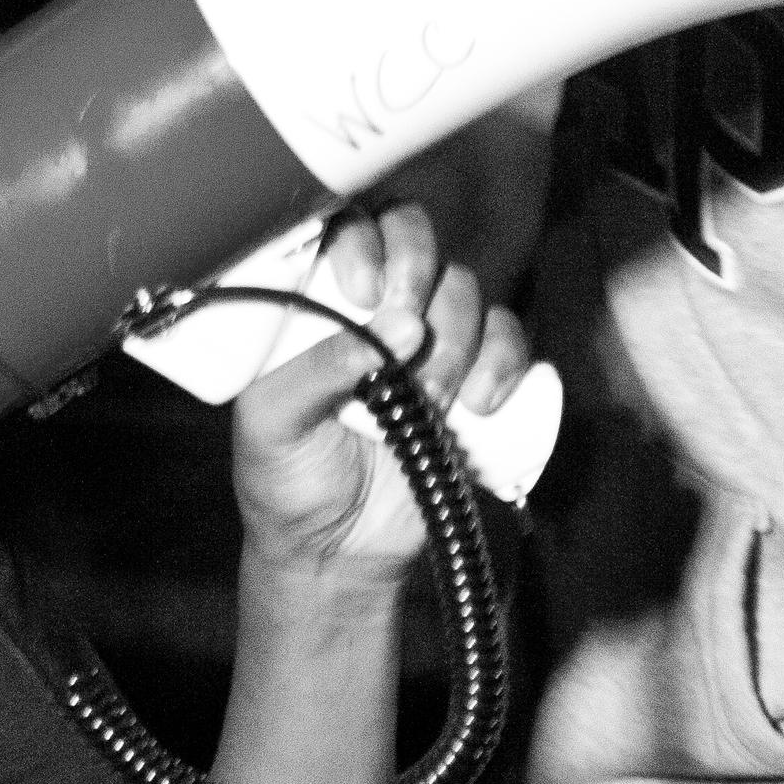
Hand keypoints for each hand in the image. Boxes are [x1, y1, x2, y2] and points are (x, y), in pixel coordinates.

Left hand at [229, 204, 523, 575]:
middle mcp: (374, 310)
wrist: (337, 555)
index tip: (363, 291)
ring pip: (464, 288)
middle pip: (416, 239)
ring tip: (427, 399)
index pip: (345, 228)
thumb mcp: (273, 426)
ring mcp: (429, 341)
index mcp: (313, 305)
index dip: (365, 239)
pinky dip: (505, 361)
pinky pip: (510, 339)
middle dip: (420, 271)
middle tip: (408, 330)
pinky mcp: (475, 378)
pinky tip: (479, 402)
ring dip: (456, 335)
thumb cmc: (286, 482)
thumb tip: (398, 327)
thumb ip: (313, 371)